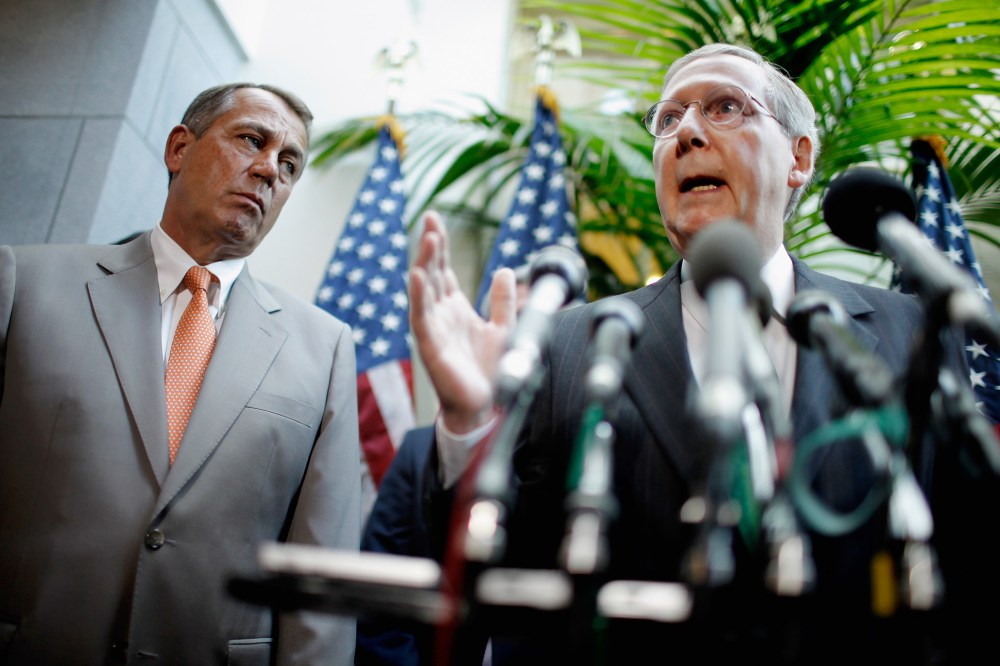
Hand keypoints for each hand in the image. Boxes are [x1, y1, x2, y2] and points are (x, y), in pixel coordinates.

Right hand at [409, 211, 516, 433]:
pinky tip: (418, 275)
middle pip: (431, 273)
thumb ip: (503, 301)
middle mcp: (440, 314)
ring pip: (423, 290)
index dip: (440, 246)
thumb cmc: (488, 370)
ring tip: (429, 238)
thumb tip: (506, 271)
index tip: (435, 220)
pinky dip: (418, 296)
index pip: (444, 270)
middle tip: (430, 218)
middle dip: (430, 245)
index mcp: (455, 308)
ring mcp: (433, 328)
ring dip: (425, 263)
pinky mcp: (430, 345)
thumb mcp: (504, 327)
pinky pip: (420, 317)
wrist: (484, 405)